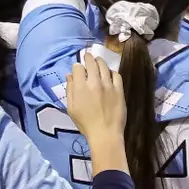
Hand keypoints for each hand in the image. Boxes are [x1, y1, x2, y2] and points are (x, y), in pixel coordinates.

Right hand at [63, 52, 127, 172]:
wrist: (105, 133)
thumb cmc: (86, 124)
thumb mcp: (71, 109)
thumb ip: (70, 90)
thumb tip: (69, 75)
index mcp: (81, 88)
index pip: (78, 68)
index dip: (77, 66)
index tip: (78, 68)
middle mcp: (94, 83)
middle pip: (91, 63)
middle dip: (88, 57)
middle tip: (87, 55)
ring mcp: (108, 85)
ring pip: (104, 66)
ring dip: (99, 61)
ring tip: (98, 60)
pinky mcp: (119, 89)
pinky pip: (116, 75)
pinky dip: (111, 71)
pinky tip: (109, 73)